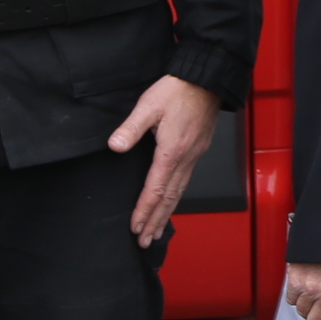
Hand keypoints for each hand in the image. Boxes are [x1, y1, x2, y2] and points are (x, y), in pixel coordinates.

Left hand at [110, 74, 221, 248]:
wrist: (206, 78)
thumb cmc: (178, 89)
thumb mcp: (149, 105)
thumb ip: (131, 128)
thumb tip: (114, 146)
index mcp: (172, 151)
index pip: (155, 189)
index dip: (144, 210)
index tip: (135, 227)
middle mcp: (186, 158)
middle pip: (169, 198)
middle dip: (156, 221)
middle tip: (145, 241)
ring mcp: (194, 156)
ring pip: (179, 192)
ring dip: (166, 213)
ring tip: (157, 230)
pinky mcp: (197, 150)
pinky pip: (185, 181)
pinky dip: (176, 198)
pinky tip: (171, 202)